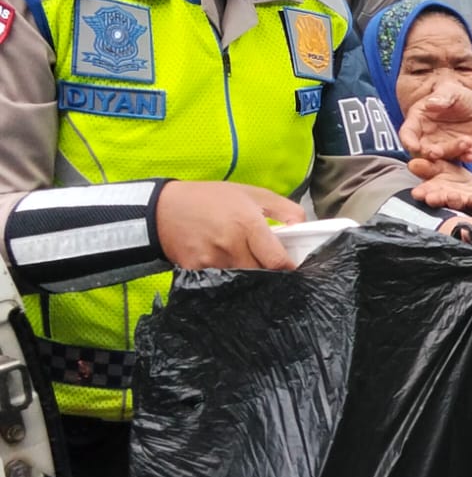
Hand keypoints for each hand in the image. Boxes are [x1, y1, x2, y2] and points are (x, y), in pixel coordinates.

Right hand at [155, 181, 304, 271]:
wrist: (162, 209)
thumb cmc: (211, 199)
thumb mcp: (253, 193)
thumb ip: (285, 209)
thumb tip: (304, 227)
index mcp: (248, 224)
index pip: (278, 261)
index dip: (287, 266)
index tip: (290, 266)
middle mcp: (231, 245)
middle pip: (262, 274)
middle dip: (269, 270)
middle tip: (265, 260)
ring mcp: (212, 261)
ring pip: (243, 281)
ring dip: (249, 273)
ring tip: (243, 257)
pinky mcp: (196, 271)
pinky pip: (221, 282)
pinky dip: (228, 277)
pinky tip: (224, 262)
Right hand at [400, 81, 471, 163]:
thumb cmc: (458, 96)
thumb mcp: (451, 90)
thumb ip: (442, 96)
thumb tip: (431, 103)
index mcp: (419, 121)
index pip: (408, 133)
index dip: (408, 141)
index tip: (413, 147)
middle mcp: (430, 138)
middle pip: (424, 150)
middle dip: (430, 153)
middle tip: (436, 152)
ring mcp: (446, 147)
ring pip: (446, 156)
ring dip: (453, 152)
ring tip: (466, 142)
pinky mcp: (464, 152)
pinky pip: (465, 158)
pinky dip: (468, 157)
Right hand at [408, 157, 471, 213]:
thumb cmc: (455, 183)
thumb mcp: (441, 168)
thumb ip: (428, 167)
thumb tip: (412, 164)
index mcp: (435, 190)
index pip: (427, 191)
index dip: (423, 192)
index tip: (417, 193)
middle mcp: (449, 199)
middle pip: (441, 199)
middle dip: (436, 198)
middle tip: (430, 198)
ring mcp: (465, 202)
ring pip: (458, 202)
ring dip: (453, 200)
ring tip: (451, 196)